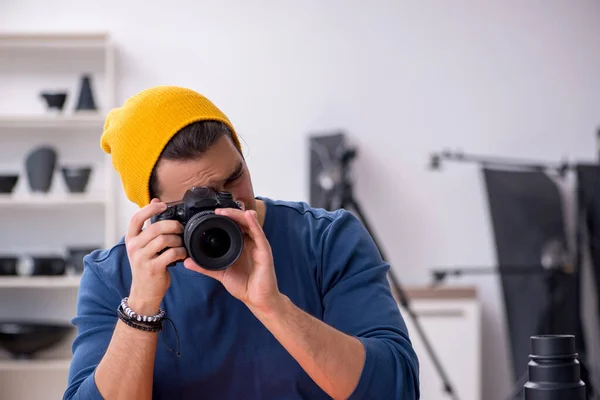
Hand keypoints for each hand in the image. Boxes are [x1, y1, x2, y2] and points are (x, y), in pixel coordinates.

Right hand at [125, 198, 185, 314]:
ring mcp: (142, 258)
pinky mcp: (153, 268)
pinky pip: (171, 253)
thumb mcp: (143, 246)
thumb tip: (156, 201)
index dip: (150, 209)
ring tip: (180, 244)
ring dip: (177, 240)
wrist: (144, 292)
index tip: (163, 206)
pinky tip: (181, 254)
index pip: (136, 218)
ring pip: (164, 239)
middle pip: (155, 227)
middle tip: (180, 229)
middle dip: (173, 225)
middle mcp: (134, 247)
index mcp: (131, 239)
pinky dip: (180, 252)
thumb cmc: (147, 266)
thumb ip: (149, 226)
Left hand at [183, 208, 281, 313]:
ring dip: (239, 215)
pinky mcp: (265, 252)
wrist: (257, 300)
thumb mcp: (221, 273)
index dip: (226, 218)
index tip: (212, 213)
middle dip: (230, 213)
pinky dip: (254, 224)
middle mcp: (251, 243)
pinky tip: (249, 216)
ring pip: (250, 224)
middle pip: (242, 222)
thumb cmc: (244, 285)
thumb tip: (187, 262)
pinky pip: (260, 235)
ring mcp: (259, 246)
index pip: (235, 226)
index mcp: (242, 245)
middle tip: (217, 210)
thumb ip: (205, 267)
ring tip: (227, 210)